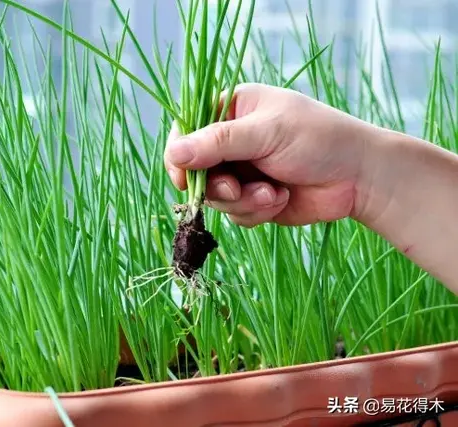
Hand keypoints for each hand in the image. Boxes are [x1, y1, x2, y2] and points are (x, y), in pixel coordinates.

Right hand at [164, 83, 376, 227]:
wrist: (359, 177)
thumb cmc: (318, 139)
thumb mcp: (266, 133)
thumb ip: (218, 142)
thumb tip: (173, 152)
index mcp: (232, 111)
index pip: (187, 130)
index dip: (180, 156)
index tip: (182, 177)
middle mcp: (232, 142)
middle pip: (196, 171)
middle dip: (217, 185)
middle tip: (235, 188)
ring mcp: (243, 172)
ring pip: (215, 198)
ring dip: (242, 201)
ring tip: (272, 193)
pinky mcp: (254, 200)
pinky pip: (236, 214)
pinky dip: (256, 211)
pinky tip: (281, 198)